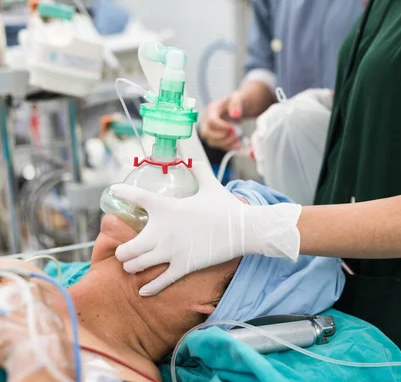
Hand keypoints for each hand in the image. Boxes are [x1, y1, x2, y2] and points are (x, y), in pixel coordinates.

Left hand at [110, 164, 301, 295]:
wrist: (245, 229)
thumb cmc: (226, 206)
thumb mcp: (210, 183)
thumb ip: (198, 168)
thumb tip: (193, 153)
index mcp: (166, 207)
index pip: (135, 196)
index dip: (121, 191)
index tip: (113, 191)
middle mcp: (163, 230)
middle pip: (127, 248)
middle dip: (123, 252)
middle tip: (126, 251)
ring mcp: (172, 251)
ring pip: (137, 265)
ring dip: (133, 266)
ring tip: (134, 266)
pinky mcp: (184, 266)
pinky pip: (159, 282)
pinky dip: (149, 288)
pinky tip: (144, 290)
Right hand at [199, 92, 244, 150]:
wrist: (237, 108)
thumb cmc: (235, 102)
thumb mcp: (237, 98)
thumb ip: (236, 104)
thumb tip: (235, 115)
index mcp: (211, 110)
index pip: (211, 121)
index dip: (222, 126)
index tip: (233, 128)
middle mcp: (207, 120)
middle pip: (206, 133)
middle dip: (221, 137)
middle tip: (234, 134)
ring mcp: (211, 130)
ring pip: (212, 142)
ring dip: (226, 143)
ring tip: (237, 138)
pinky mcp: (216, 137)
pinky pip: (219, 146)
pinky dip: (229, 147)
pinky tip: (238, 145)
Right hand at [250, 88, 333, 204]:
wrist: (311, 115)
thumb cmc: (312, 104)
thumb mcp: (317, 98)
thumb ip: (324, 97)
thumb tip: (333, 94)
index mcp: (278, 112)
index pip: (266, 118)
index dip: (263, 126)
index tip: (263, 134)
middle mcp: (272, 125)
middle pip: (259, 136)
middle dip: (258, 147)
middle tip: (261, 158)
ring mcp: (273, 138)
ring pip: (261, 148)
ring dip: (260, 158)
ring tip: (263, 169)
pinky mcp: (276, 149)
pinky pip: (267, 157)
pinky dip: (266, 165)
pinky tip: (266, 173)